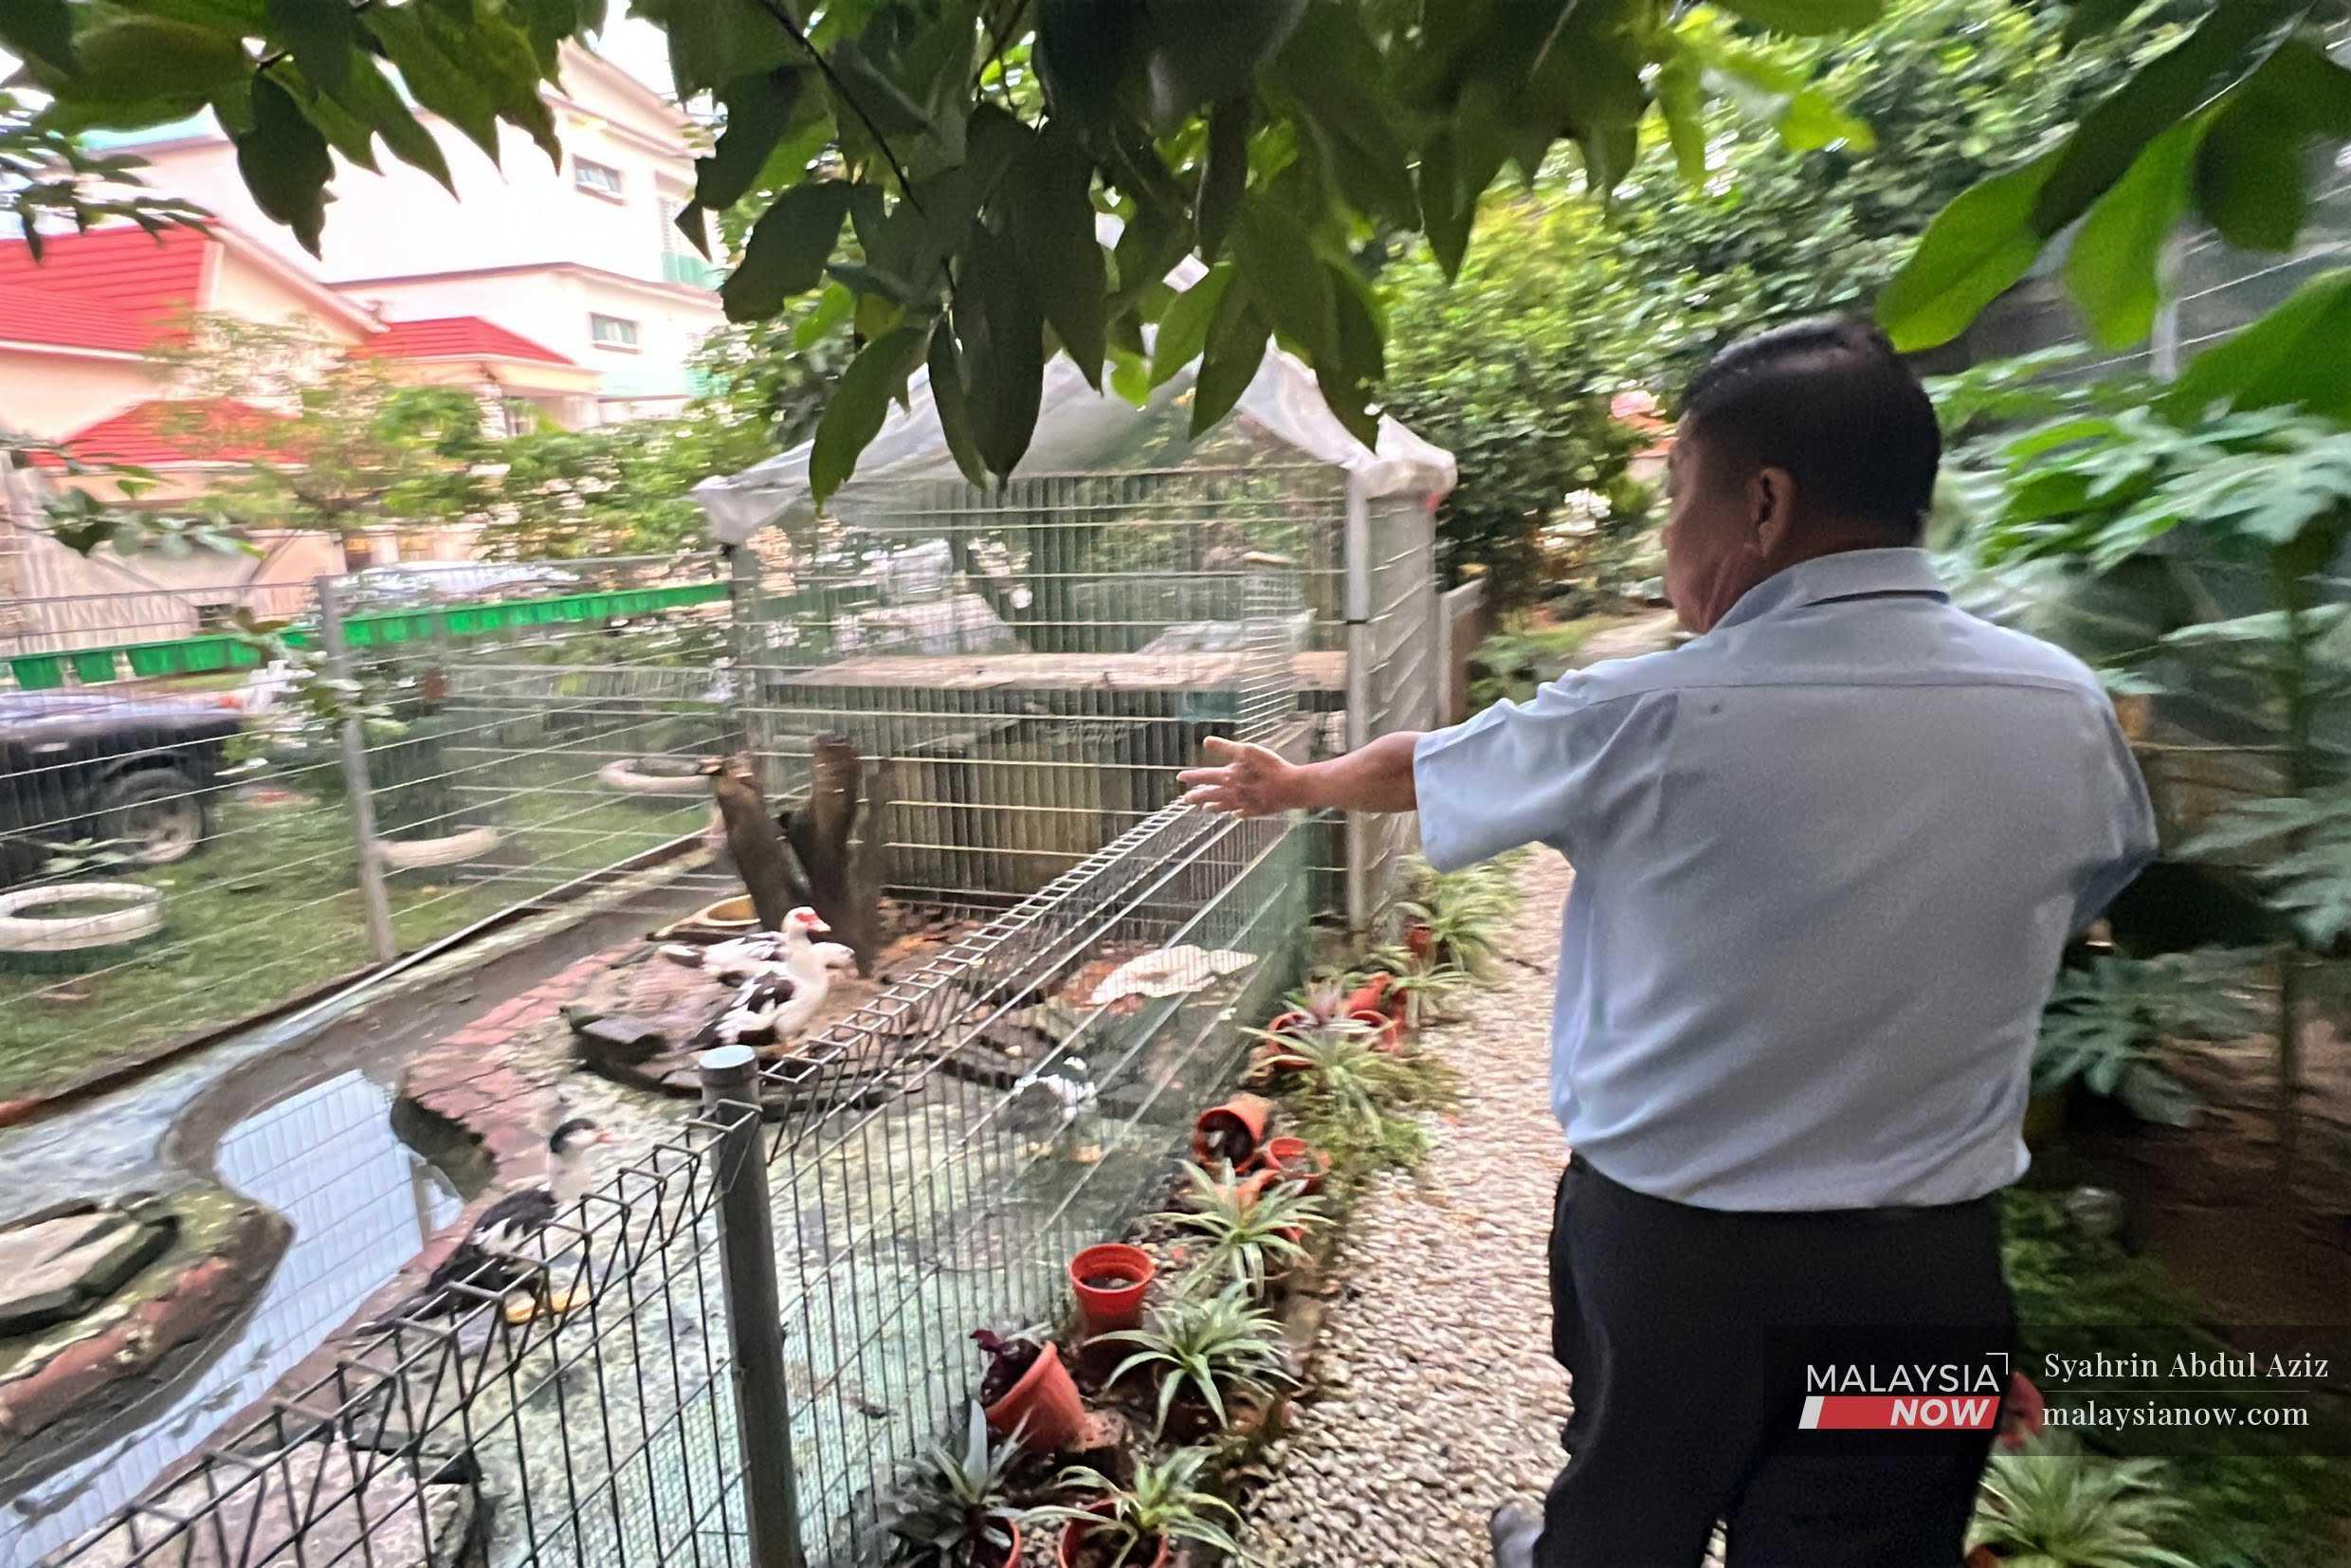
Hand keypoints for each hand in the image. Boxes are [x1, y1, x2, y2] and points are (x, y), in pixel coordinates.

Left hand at [1177, 736, 1298, 816]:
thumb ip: (1226, 747)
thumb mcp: (1247, 750)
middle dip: (1197, 796)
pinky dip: (1235, 814)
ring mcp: (1244, 803)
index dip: (1192, 776)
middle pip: (1211, 794)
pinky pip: (1242, 813)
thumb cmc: (1270, 766)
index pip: (1205, 776)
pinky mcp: (1257, 810)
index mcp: (1229, 777)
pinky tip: (1234, 815)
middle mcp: (1233, 792)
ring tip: (1204, 810)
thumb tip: (1206, 741)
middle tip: (1185, 799)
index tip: (1180, 777)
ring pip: (1224, 806)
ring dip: (1213, 807)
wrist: (1291, 787)